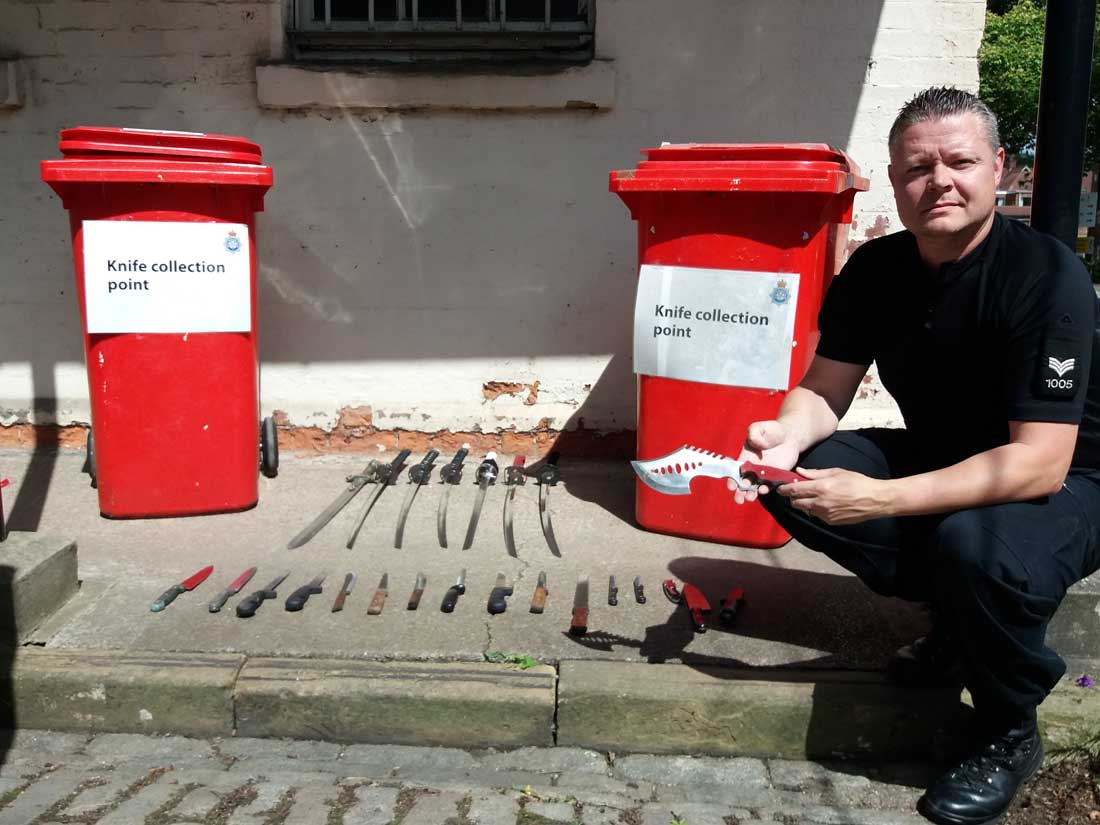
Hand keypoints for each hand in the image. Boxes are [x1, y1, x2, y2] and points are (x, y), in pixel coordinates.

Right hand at [728, 420, 800, 503]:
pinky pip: (770, 485)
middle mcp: (752, 469)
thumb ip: (754, 433)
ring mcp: (764, 474)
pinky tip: (763, 490)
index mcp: (744, 458)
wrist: (790, 436)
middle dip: (739, 492)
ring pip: (755, 487)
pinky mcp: (776, 476)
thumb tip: (755, 443)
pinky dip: (766, 489)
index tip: (731, 486)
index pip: (735, 471)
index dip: (732, 479)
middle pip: (743, 483)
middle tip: (739, 498)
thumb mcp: (760, 428)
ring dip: (751, 494)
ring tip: (750, 498)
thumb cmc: (772, 431)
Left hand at [777, 467, 892, 524]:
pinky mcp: (830, 522)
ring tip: (813, 496)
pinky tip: (824, 503)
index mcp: (821, 488)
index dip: (784, 489)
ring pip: (805, 510)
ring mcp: (825, 514)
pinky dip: (815, 510)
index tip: (780, 488)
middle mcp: (821, 503)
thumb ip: (815, 473)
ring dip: (804, 504)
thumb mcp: (836, 472)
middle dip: (793, 497)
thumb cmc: (858, 482)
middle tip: (796, 491)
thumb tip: (799, 472)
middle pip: (795, 503)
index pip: (795, 490)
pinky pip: (816, 516)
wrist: (875, 500)